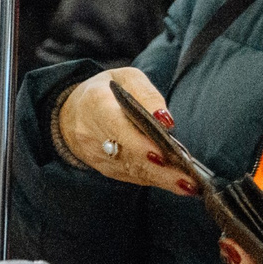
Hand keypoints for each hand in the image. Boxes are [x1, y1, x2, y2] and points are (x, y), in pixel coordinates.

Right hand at [54, 68, 188, 192]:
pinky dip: (156, 181)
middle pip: (128, 155)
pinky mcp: (106, 169)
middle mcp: (92, 134)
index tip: (161, 154)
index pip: (116, 126)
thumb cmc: (107, 92)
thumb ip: (147, 94)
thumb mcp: (126, 78)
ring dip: (162, 180)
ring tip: (190, 185)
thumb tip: (166, 120)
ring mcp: (98, 156)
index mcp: (96, 104)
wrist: (72, 114)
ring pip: (132, 170)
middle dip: (159, 169)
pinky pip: (132, 176)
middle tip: (187, 179)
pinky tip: (178, 185)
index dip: (137, 142)